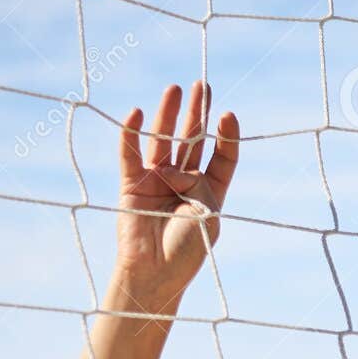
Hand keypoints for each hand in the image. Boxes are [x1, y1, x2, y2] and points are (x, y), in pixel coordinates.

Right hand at [114, 81, 239, 305]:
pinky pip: (130, 154)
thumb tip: (180, 165)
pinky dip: (130, 135)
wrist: (156, 274)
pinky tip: (135, 113)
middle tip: (202, 85)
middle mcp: (183, 182)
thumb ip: (201, 187)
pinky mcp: (131, 185)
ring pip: (163, 141)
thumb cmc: (187, 251)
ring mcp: (157, 181)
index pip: (221, 157)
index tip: (227, 115)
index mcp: (209, 192)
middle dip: (197, 113)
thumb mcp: (208, 217)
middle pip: (192, 141)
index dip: (226, 136)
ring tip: (175, 88)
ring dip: (168, 115)